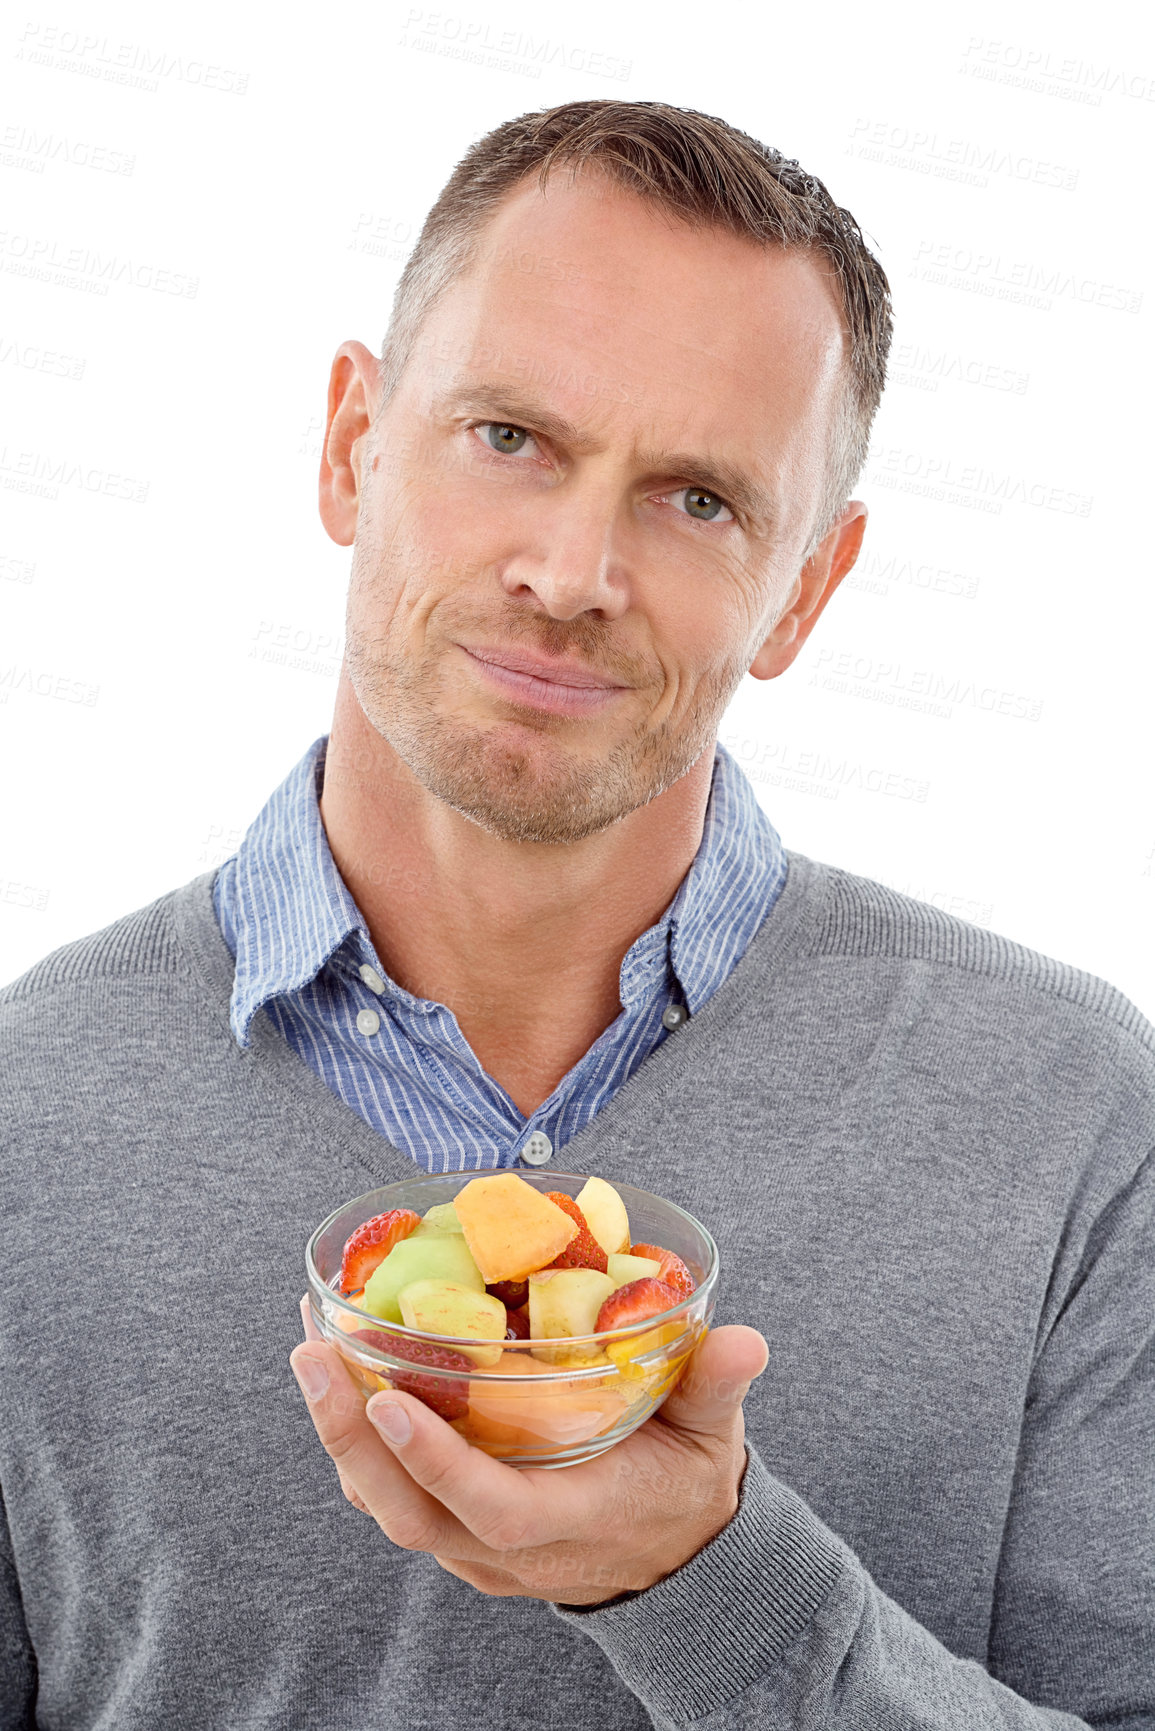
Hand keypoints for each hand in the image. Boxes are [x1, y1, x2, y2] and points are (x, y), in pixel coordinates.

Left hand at [290, 1296, 768, 1605]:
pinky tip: (339, 1376)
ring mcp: (477, 1550)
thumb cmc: (689, 1485)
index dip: (435, 1460)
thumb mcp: (713, 1437)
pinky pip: (392, 1496)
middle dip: (350, 1436)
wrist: (677, 1560)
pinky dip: (358, 1442)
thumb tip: (744, 1338)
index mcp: (573, 1520)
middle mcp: (511, 1547)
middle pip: (411, 1511)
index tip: (389, 1397)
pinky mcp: (461, 1534)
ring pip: (388, 1506)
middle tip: (313, 1351)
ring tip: (310, 1348)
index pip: (491, 1507)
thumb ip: (718, 1387)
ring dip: (339, 1434)